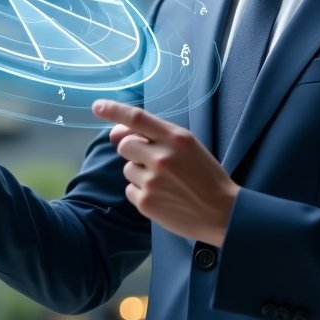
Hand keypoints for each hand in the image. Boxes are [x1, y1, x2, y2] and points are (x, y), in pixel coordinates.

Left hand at [92, 100, 239, 245]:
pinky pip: (130, 190)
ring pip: (128, 169)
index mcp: (176, 138)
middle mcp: (162, 157)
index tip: (97, 106)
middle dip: (134, 151)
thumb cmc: (205, 176)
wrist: (222, 213)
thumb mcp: (189, 147)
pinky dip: (142, 192)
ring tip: (166, 183)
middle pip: (126, 145)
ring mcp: (153, 181)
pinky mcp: (146, 202)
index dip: (114, 110)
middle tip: (155, 162)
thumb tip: (114, 134)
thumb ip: (155, 137)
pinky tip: (163, 197)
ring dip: (140, 173)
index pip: (137, 117)